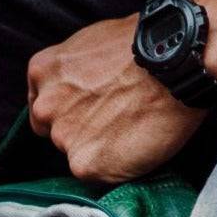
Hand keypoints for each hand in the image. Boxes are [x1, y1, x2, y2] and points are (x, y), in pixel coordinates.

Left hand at [27, 15, 205, 184]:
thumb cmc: (143, 46)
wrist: (174, 61)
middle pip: (54, 132)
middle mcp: (45, 107)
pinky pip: (95, 173)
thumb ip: (73, 72)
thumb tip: (81, 89)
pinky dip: (113, 166)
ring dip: (96, 148)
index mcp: (43, 71)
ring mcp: (63, 137)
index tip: (87, 110)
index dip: (67, 110)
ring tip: (128, 128)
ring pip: (74, 154)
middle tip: (112, 120)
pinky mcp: (84, 164)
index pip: (42, 106)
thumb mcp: (92, 43)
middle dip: (78, 130)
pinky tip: (133, 144)